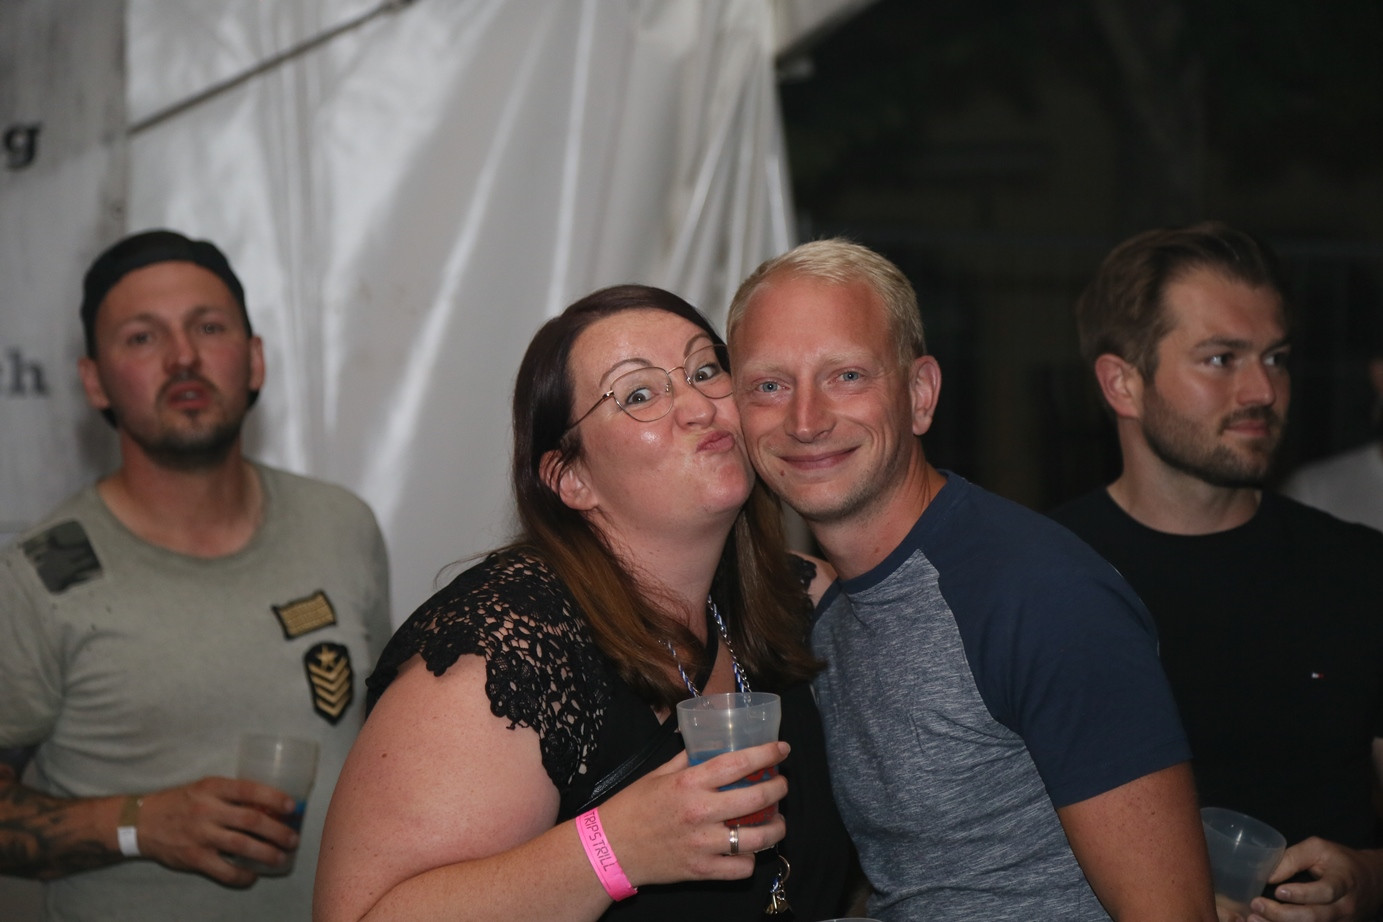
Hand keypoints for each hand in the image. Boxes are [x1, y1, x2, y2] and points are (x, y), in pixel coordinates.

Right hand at [135, 776, 300, 885]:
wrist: (142, 822)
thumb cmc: (180, 802)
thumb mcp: (204, 788)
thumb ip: (231, 794)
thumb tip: (267, 804)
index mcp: (213, 788)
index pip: (249, 790)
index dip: (274, 798)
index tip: (293, 807)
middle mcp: (208, 810)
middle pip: (252, 820)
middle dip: (278, 831)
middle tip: (294, 839)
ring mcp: (201, 835)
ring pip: (242, 846)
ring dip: (267, 853)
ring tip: (281, 858)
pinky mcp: (194, 857)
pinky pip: (224, 870)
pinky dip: (242, 875)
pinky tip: (253, 875)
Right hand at [595, 741, 789, 887]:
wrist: (609, 849)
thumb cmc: (632, 808)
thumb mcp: (657, 775)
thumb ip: (686, 760)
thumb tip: (708, 743)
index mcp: (688, 783)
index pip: (737, 763)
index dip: (766, 754)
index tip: (782, 749)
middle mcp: (699, 812)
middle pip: (756, 798)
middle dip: (779, 788)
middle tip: (781, 784)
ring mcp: (702, 844)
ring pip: (757, 838)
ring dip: (776, 828)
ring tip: (777, 821)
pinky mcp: (701, 870)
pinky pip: (741, 867)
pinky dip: (750, 859)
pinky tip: (748, 850)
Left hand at [1246, 838, 1382, 921]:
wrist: (1370, 882)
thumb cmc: (1340, 861)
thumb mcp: (1318, 849)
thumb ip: (1293, 858)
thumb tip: (1267, 875)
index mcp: (1343, 882)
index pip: (1325, 892)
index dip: (1302, 894)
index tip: (1278, 891)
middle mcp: (1344, 906)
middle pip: (1315, 917)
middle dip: (1283, 914)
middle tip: (1257, 905)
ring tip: (1254, 918)